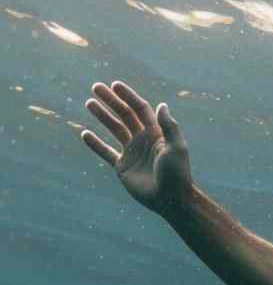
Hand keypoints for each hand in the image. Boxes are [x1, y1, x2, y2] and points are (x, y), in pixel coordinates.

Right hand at [80, 81, 192, 213]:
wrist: (170, 199)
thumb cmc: (177, 174)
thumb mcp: (176, 148)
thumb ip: (169, 127)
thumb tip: (161, 104)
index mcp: (157, 133)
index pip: (140, 109)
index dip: (128, 96)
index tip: (115, 85)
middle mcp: (143, 139)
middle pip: (125, 115)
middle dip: (111, 100)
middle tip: (96, 87)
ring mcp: (132, 152)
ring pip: (114, 129)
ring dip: (102, 116)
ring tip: (89, 103)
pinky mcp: (122, 166)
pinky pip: (106, 152)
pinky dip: (95, 144)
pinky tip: (84, 133)